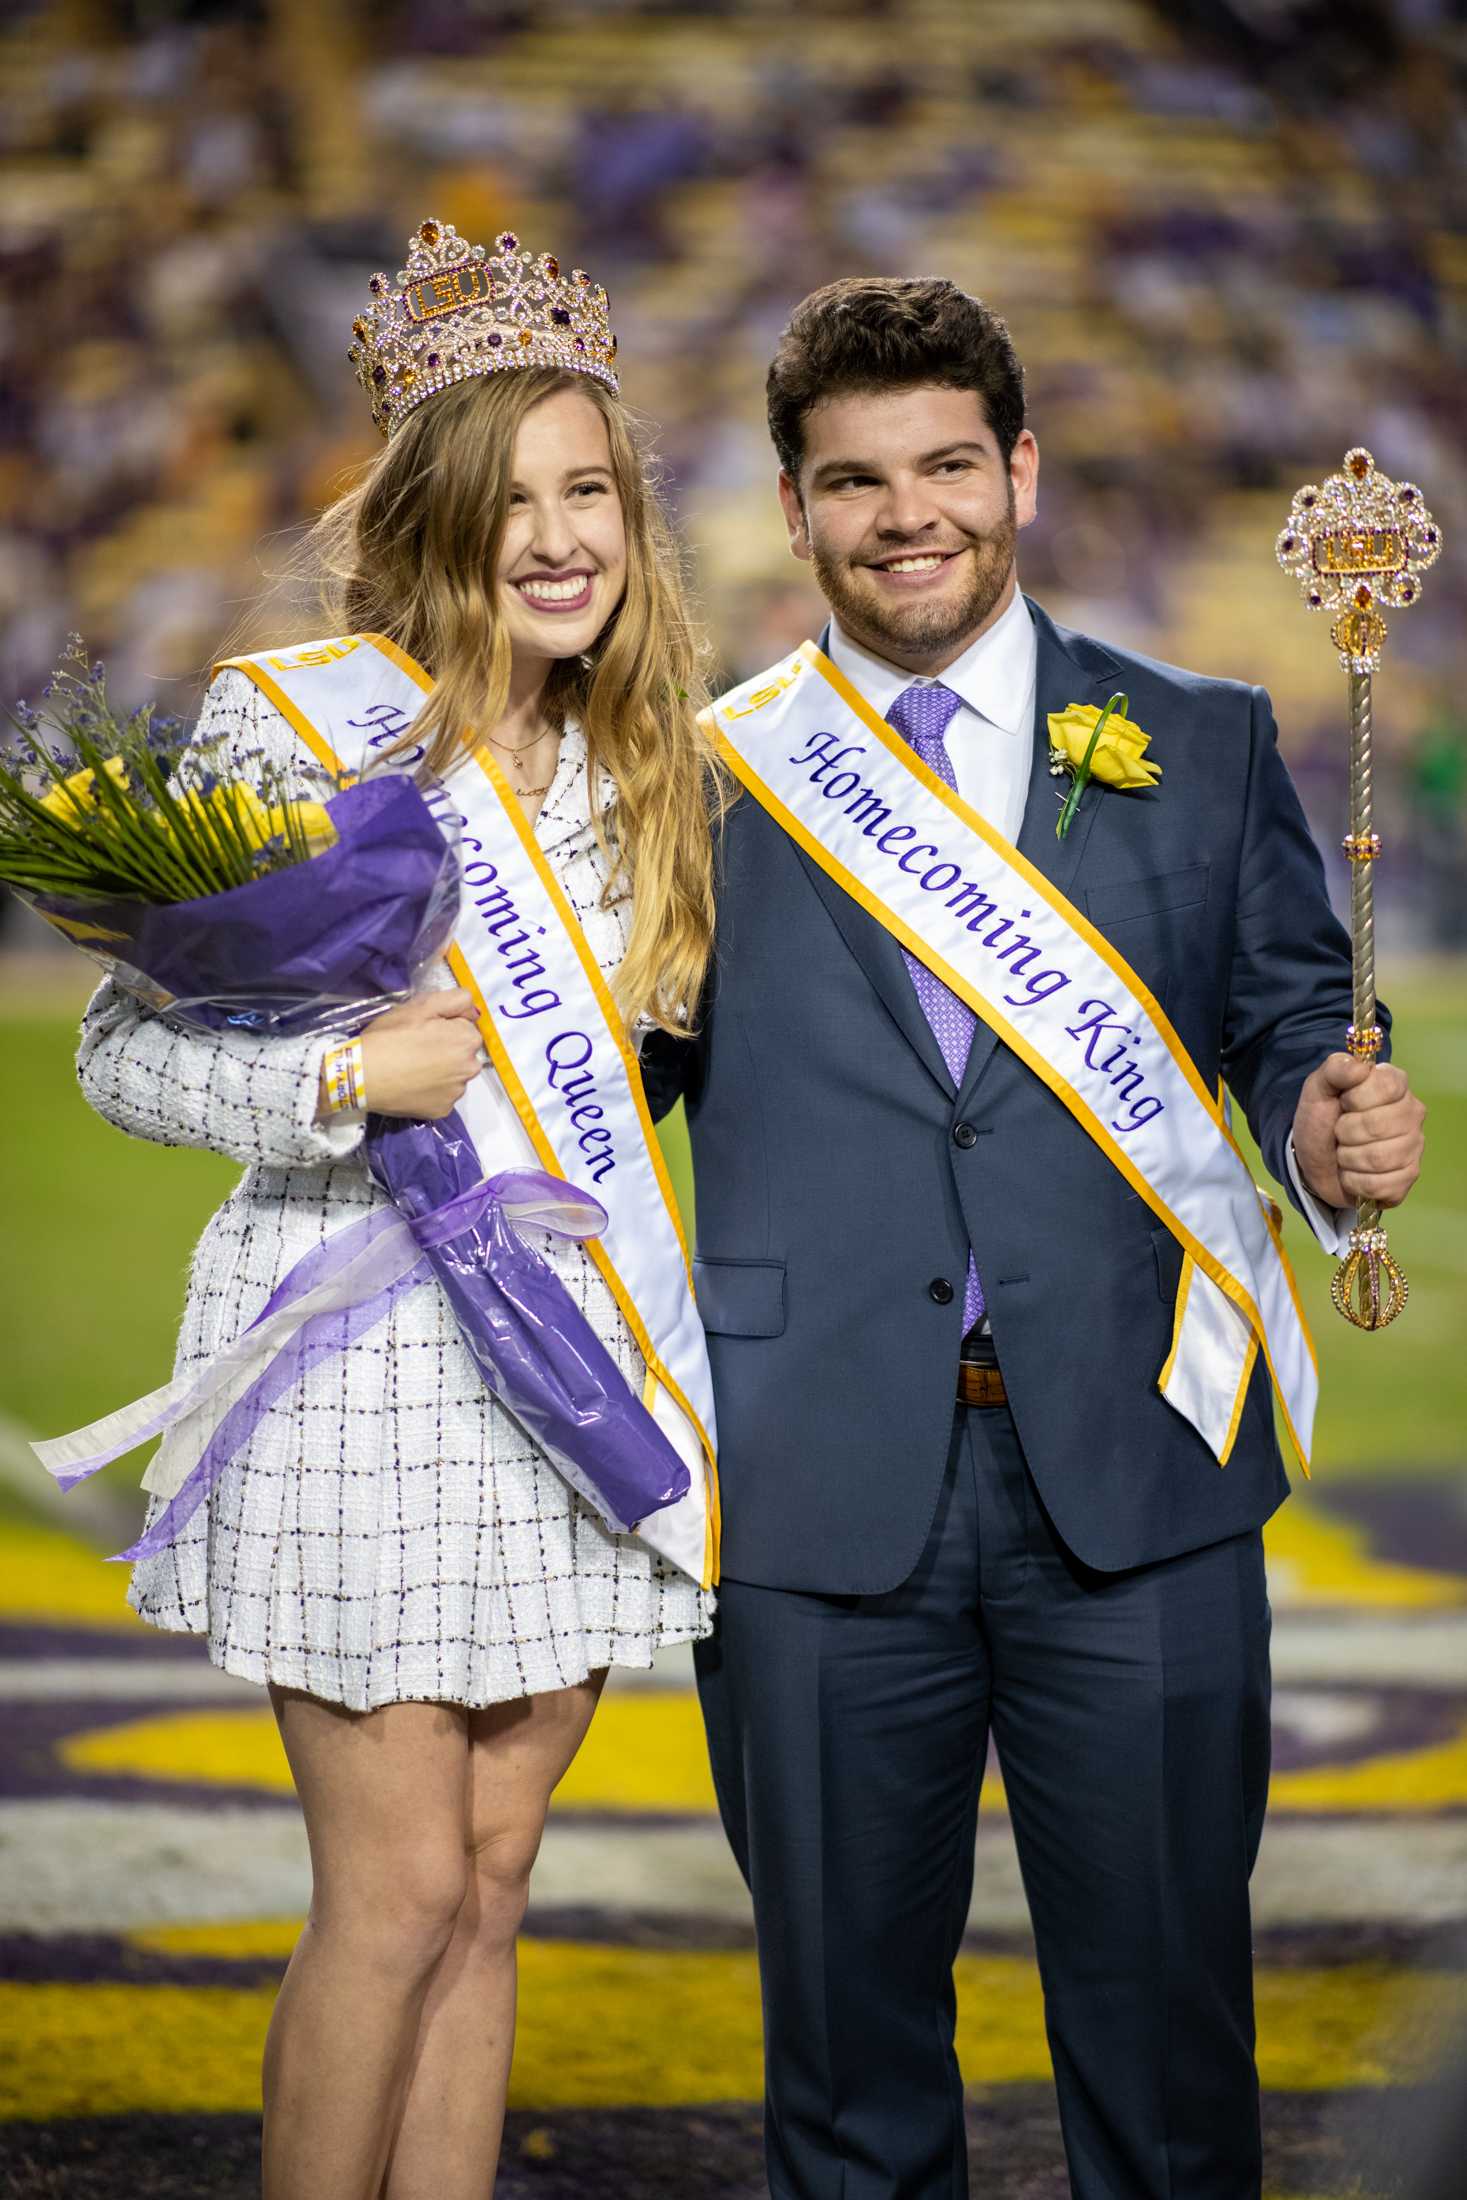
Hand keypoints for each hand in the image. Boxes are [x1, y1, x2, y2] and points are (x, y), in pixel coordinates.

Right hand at [347, 989, 481, 1119]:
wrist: (361, 1075)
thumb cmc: (390, 1037)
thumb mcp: (420, 1006)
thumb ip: (455, 1001)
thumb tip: (473, 1012)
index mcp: (467, 1040)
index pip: (466, 1028)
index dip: (445, 1027)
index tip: (424, 1031)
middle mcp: (470, 1068)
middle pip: (463, 1054)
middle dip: (448, 1050)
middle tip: (417, 1049)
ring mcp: (457, 1092)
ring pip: (454, 1076)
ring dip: (441, 1072)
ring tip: (412, 1069)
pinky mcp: (443, 1110)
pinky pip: (442, 1096)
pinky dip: (431, 1091)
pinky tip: (412, 1085)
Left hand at [1292, 1053, 1425, 1210]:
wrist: (1313, 1160)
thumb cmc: (1322, 1120)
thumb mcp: (1318, 1088)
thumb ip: (1335, 1069)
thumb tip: (1359, 1068)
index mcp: (1395, 1085)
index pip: (1387, 1087)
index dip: (1356, 1098)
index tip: (1343, 1103)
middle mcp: (1412, 1114)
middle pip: (1378, 1126)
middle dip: (1345, 1132)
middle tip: (1340, 1133)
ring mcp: (1413, 1148)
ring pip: (1378, 1159)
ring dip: (1347, 1159)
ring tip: (1344, 1153)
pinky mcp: (1407, 1178)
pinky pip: (1379, 1185)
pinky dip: (1354, 1182)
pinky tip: (1352, 1174)